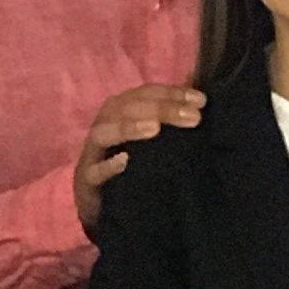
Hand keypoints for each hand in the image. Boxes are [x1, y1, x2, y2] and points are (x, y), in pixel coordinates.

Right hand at [73, 83, 204, 231]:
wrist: (101, 203)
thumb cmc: (131, 163)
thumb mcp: (153, 136)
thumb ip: (171, 111)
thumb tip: (197, 85)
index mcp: (121, 111)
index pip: (145, 93)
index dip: (172, 93)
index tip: (201, 101)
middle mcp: (105, 125)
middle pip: (127, 109)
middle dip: (161, 109)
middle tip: (193, 118)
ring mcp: (93, 153)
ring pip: (104, 133)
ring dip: (129, 128)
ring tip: (155, 129)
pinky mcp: (87, 181)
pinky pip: (94, 172)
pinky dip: (108, 166)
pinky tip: (124, 161)